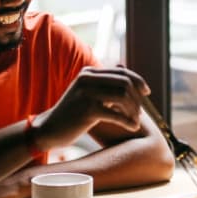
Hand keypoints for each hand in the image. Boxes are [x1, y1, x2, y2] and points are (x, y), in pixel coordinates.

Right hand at [35, 66, 150, 150]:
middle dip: (137, 97)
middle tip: (140, 112)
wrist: (49, 129)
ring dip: (134, 110)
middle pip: (125, 82)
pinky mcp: (87, 110)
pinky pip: (116, 114)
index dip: (138, 80)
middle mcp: (87, 79)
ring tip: (135, 121)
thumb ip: (104, 82)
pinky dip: (128, 121)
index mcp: (89, 72)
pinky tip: (132, 127)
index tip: (147, 92)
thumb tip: (125, 68)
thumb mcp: (87, 92)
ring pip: (123, 96)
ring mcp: (87, 93)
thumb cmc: (72, 113)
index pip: (121, 71)